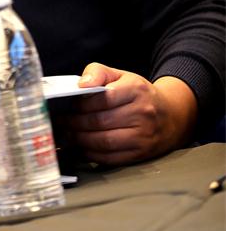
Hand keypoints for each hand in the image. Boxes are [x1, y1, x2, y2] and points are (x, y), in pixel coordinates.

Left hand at [62, 63, 197, 165]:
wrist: (170, 116)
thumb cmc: (137, 94)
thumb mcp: (120, 75)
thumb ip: (98, 72)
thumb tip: (81, 85)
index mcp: (136, 90)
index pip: (102, 99)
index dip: (80, 104)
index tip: (66, 106)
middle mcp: (142, 114)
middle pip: (100, 122)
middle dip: (75, 124)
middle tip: (60, 123)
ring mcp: (144, 137)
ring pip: (104, 142)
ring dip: (80, 140)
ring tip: (66, 135)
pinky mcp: (141, 154)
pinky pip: (111, 158)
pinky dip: (91, 154)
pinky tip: (80, 147)